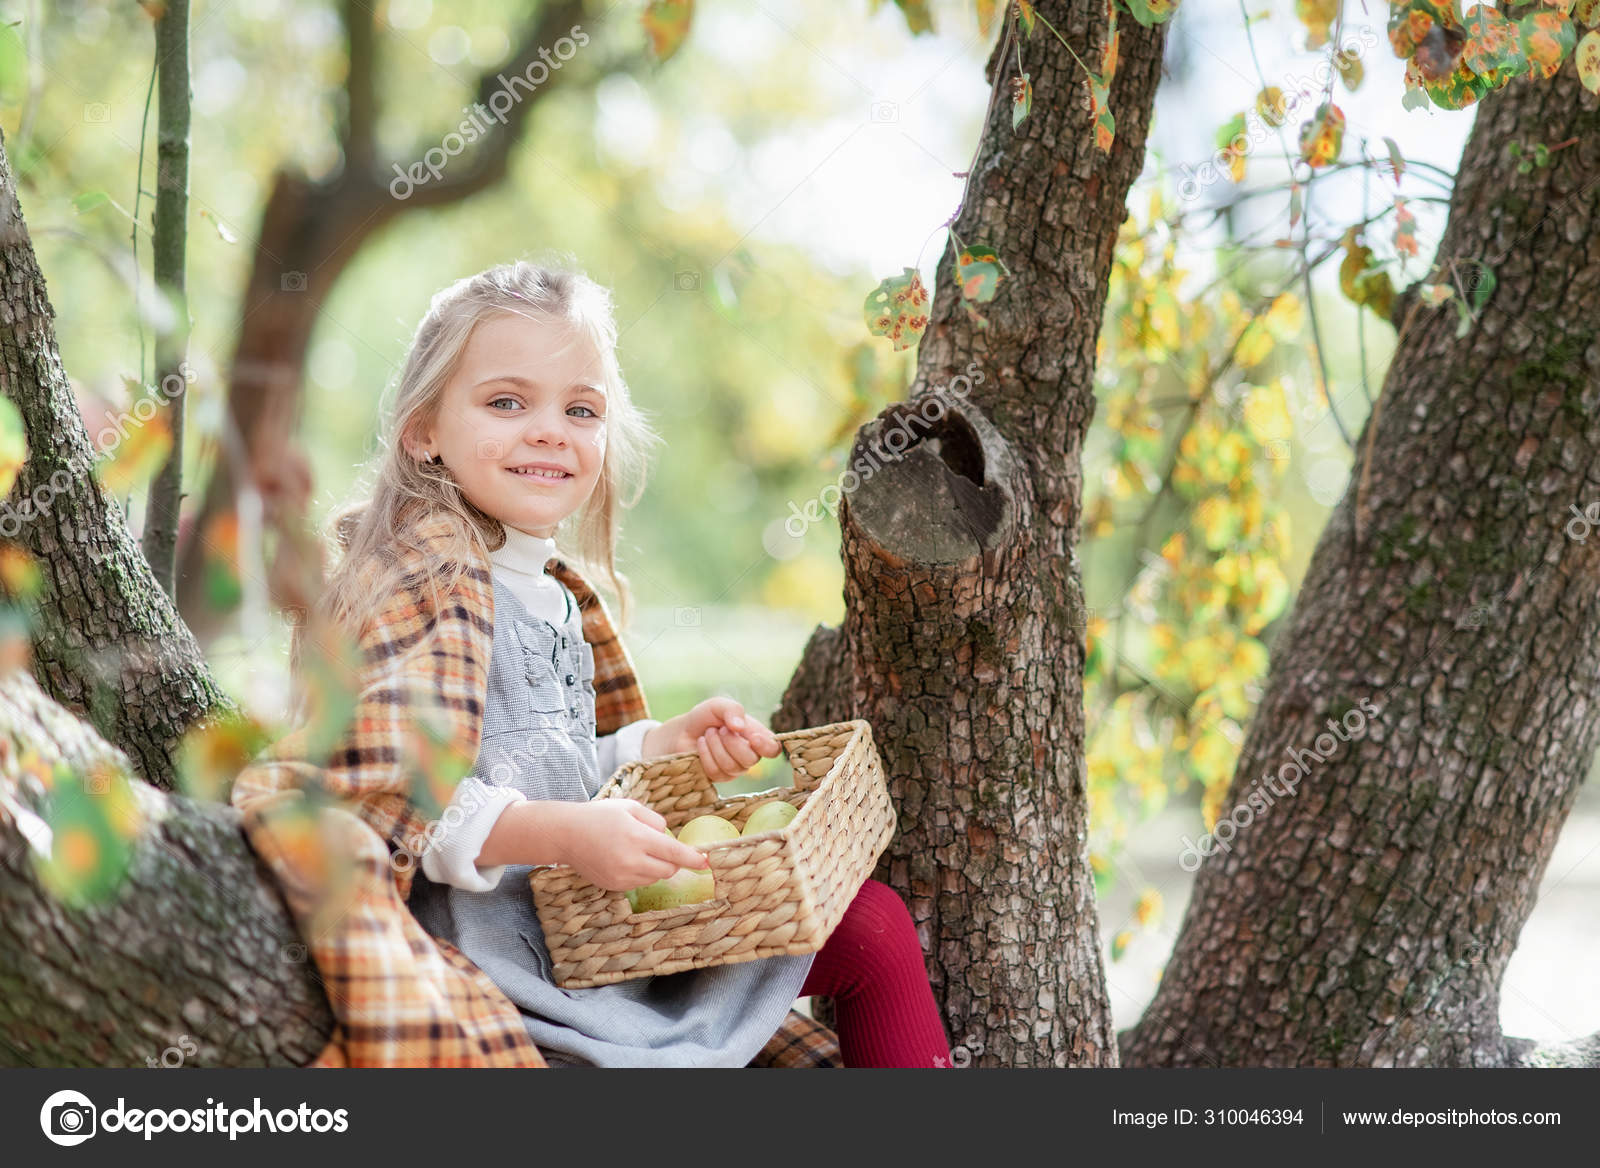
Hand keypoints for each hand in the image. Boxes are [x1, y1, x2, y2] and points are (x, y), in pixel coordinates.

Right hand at [550, 798, 710, 891]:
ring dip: (656, 867)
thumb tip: (669, 837)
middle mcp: (631, 861)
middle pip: (668, 870)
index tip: (707, 862)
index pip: (675, 853)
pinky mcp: (614, 886)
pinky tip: (625, 858)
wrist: (566, 834)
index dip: (694, 859)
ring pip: (654, 878)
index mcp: (638, 837)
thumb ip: (655, 821)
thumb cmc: (600, 815)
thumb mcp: (630, 807)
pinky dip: (641, 873)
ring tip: (636, 849)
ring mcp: (621, 877)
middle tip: (663, 847)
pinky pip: (639, 883)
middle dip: (673, 861)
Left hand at [645, 696, 783, 781]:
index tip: (753, 738)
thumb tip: (740, 727)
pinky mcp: (719, 777)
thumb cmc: (706, 717)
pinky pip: (716, 772)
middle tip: (720, 729)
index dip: (766, 747)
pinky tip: (702, 744)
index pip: (773, 749)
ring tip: (708, 734)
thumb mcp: (718, 705)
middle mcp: (749, 754)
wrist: (683, 731)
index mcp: (756, 736)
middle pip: (751, 760)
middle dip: (731, 743)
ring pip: (732, 767)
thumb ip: (732, 709)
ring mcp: (734, 768)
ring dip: (716, 746)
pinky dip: (705, 755)